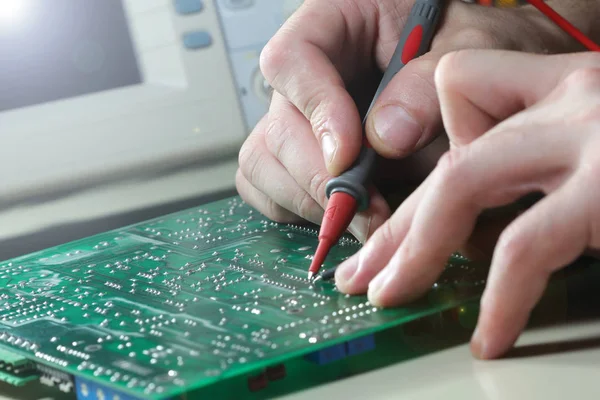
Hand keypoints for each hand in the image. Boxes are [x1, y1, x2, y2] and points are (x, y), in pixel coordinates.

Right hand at [236, 0, 574, 241]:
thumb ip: (432, 81)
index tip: (348, 155)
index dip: (314, 109)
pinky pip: (271, 189)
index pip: (292, 59)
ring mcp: (304, 120)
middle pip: (277, 126)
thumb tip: (384, 138)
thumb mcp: (471, 44)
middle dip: (317, 177)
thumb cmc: (472, 47)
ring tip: (365, 219)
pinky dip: (300, 212)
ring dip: (307, 201)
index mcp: (336, 23)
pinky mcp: (307, 158)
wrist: (483, 81)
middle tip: (366, 210)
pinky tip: (346, 217)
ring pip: (264, 163)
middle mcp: (310, 75)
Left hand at [334, 49, 599, 358]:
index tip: (414, 210)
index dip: (433, 150)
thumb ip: (546, 168)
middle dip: (397, 223)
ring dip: (415, 249)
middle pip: (449, 155)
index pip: (462, 94)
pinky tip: (489, 334)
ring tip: (388, 298)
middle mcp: (575, 97)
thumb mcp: (593, 152)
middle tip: (363, 272)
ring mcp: (595, 135)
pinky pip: (527, 244)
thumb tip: (489, 222)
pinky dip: (501, 296)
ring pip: (463, 182)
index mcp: (569, 86)